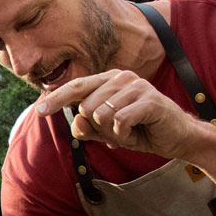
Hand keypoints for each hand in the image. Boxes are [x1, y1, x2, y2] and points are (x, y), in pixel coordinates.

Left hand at [36, 70, 204, 160]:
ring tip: (129, 130)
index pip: (76, 87)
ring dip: (113, 132)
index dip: (57, 99)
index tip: (39, 111)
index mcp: (109, 81)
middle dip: (98, 128)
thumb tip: (74, 123)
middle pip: (86, 107)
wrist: (176, 137)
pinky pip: (119, 122)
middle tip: (118, 131)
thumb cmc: (140, 131)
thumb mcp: (108, 132)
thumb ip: (88, 127)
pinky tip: (137, 132)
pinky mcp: (149, 100)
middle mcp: (121, 78)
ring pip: (101, 115)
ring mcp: (136, 86)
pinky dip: (124, 134)